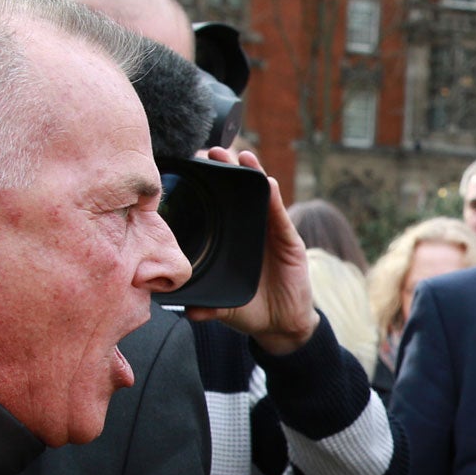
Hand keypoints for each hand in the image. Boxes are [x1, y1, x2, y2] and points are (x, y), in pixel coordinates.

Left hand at [184, 147, 318, 355]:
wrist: (282, 324)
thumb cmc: (250, 307)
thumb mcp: (223, 305)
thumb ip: (207, 303)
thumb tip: (186, 310)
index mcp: (229, 240)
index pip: (217, 206)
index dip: (206, 186)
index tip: (189, 165)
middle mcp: (248, 230)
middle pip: (237, 193)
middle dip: (226, 170)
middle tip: (212, 151)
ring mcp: (269, 233)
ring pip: (260, 197)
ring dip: (252, 174)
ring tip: (242, 156)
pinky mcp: (289, 241)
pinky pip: (279, 216)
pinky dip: (273, 199)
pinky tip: (267, 182)